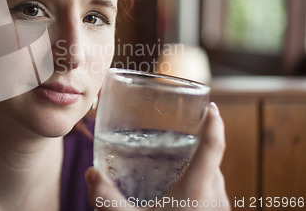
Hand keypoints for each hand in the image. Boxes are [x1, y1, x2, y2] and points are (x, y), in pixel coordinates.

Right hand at [85, 102, 230, 210]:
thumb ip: (106, 198)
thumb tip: (90, 174)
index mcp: (198, 190)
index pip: (213, 145)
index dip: (214, 122)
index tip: (210, 106)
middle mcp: (215, 198)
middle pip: (212, 162)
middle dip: (199, 146)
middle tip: (178, 136)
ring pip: (213, 181)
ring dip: (199, 168)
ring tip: (176, 165)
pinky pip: (212, 197)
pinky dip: (200, 187)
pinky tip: (179, 196)